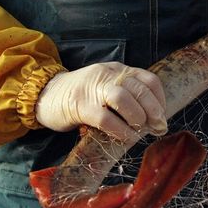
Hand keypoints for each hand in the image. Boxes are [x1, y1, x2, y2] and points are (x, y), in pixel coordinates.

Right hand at [36, 62, 166, 141]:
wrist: (46, 95)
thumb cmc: (81, 96)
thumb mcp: (106, 88)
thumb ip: (127, 97)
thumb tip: (153, 119)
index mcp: (117, 70)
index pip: (148, 79)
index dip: (159, 99)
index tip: (162, 116)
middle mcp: (107, 75)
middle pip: (139, 88)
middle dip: (154, 110)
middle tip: (158, 127)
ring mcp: (93, 89)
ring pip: (123, 98)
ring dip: (137, 117)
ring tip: (140, 131)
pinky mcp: (80, 105)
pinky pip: (106, 118)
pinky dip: (120, 130)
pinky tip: (126, 138)